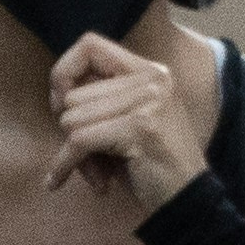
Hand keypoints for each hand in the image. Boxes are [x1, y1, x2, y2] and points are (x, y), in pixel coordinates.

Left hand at [46, 32, 207, 215]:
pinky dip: (65, 164)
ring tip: (95, 171)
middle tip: (87, 157)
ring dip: (72, 152)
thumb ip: (102, 99)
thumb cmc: (153, 164)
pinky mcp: (140, 127)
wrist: (187, 199)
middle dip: (70, 130)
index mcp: (150, 71)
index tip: (60, 104)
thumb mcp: (130, 119)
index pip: (90, 45)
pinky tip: (60, 181)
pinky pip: (77, 140)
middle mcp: (152, 79)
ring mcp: (148, 101)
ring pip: (72, 118)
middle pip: (74, 94)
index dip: (65, 72)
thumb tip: (57, 91)